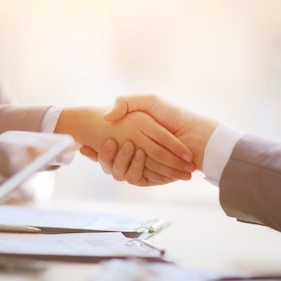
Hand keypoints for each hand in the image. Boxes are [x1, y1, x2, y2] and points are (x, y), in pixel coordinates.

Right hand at [81, 96, 217, 184]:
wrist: (197, 136)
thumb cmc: (174, 117)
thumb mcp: (148, 102)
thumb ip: (126, 103)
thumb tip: (107, 116)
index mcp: (133, 139)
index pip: (108, 148)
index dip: (94, 149)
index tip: (83, 146)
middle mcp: (136, 155)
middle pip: (110, 161)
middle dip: (99, 156)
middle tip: (87, 148)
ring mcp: (144, 168)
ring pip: (120, 171)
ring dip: (117, 161)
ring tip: (122, 147)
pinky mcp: (152, 178)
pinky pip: (137, 178)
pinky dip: (134, 168)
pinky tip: (135, 154)